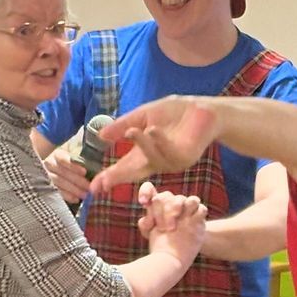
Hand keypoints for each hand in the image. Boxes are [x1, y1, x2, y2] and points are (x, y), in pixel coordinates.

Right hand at [42, 145, 88, 204]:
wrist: (57, 173)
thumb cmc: (72, 166)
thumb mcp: (76, 160)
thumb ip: (83, 163)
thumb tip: (97, 169)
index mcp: (57, 155)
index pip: (62, 159)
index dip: (73, 166)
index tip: (84, 172)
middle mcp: (49, 164)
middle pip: (62, 172)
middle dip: (77, 180)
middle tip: (89, 187)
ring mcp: (46, 176)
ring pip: (58, 183)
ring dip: (73, 189)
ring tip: (84, 195)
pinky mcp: (46, 188)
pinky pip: (56, 192)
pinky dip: (66, 196)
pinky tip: (76, 199)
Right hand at [92, 97, 219, 190]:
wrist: (202, 109)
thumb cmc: (174, 113)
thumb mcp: (143, 115)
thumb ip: (123, 125)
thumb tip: (100, 136)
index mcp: (144, 152)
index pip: (124, 167)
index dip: (110, 177)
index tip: (95, 186)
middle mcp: (156, 161)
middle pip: (133, 173)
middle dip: (118, 177)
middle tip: (102, 182)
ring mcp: (170, 162)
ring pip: (150, 158)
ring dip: (140, 144)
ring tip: (132, 131)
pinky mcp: (184, 159)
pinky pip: (167, 153)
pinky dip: (158, 141)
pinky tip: (154, 130)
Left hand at [138, 183, 207, 261]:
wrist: (180, 251)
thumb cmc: (162, 240)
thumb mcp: (150, 233)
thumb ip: (145, 225)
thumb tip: (146, 219)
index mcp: (157, 204)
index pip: (149, 188)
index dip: (145, 191)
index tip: (143, 203)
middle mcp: (171, 202)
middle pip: (165, 195)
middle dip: (160, 211)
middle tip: (161, 228)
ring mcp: (185, 208)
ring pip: (182, 198)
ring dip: (175, 210)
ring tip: (171, 227)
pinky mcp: (198, 216)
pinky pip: (200, 208)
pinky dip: (194, 214)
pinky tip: (189, 225)